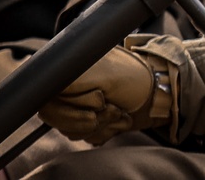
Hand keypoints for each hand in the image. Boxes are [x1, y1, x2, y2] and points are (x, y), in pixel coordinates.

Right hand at [39, 45, 176, 144]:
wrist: (159, 94)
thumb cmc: (135, 77)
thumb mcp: (105, 74)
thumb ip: (72, 79)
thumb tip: (45, 79)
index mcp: (70, 69)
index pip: (45, 97)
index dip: (68, 107)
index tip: (99, 101)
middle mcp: (68, 86)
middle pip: (56, 117)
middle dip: (88, 117)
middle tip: (111, 106)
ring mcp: (77, 104)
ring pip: (70, 129)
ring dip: (99, 124)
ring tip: (118, 110)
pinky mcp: (88, 120)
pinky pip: (83, 136)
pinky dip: (104, 131)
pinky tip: (119, 118)